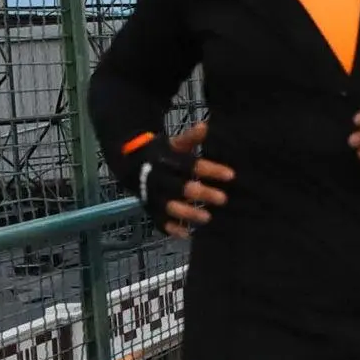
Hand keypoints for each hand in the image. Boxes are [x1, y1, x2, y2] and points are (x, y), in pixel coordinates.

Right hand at [160, 120, 233, 239]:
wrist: (129, 162)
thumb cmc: (161, 153)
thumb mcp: (174, 143)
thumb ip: (190, 137)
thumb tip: (205, 125)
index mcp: (166, 160)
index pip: (191, 165)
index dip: (210, 170)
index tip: (231, 175)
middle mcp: (159, 179)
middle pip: (182, 188)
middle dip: (202, 194)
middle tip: (223, 199)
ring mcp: (153, 196)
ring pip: (170, 207)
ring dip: (188, 213)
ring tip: (207, 218)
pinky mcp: (150, 209)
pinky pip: (159, 222)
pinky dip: (172, 229)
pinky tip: (187, 234)